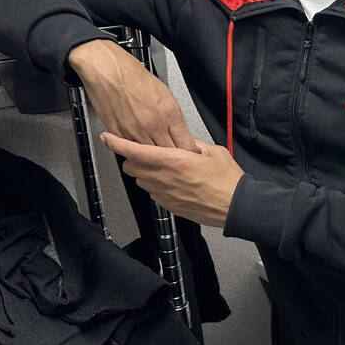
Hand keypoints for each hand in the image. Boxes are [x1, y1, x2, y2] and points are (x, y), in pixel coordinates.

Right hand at [68, 39, 198, 150]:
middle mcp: (154, 125)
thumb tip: (178, 131)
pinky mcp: (118, 134)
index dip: (189, 153)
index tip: (189, 155)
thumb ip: (172, 116)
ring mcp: (135, 132)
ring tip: (156, 156)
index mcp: (170, 113)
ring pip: (150, 157)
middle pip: (170, 154)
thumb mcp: (164, 93)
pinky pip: (131, 151)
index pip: (186, 144)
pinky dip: (135, 152)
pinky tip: (138, 149)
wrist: (107, 68)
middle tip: (174, 159)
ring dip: (154, 158)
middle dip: (174, 158)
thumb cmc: (133, 75)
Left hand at [101, 132, 243, 227]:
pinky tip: (174, 183)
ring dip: (145, 173)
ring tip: (166, 169)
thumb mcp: (213, 151)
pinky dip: (157, 186)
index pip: (135, 151)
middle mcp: (165, 178)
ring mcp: (165, 194)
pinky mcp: (169, 206)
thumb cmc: (228, 181)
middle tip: (146, 153)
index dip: (117, 143)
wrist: (236, 207)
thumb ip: (192, 144)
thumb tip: (181, 141)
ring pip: (141, 180)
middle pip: (131, 167)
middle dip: (133, 158)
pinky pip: (153, 193)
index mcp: (175, 161)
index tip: (107, 137)